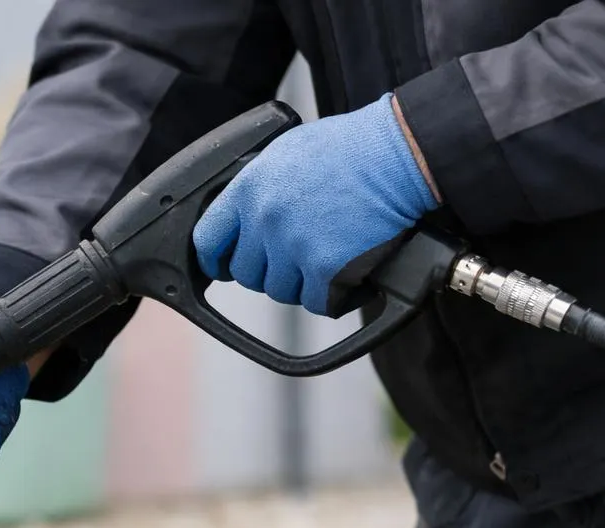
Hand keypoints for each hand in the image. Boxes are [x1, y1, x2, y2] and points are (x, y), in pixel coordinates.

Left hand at [193, 94, 438, 316]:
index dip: (215, 259)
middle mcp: (265, 220)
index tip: (224, 266)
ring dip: (301, 284)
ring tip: (325, 259)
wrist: (397, 154)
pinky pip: (316, 302)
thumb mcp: (286, 152)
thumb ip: (259, 187)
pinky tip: (345, 276)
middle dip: (268, 271)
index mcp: (249, 190)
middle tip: (294, 260)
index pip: (207, 239)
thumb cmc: (351, 148)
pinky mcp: (325, 268)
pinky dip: (332, 296)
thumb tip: (245, 216)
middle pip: (247, 274)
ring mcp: (294, 246)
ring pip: (280, 291)